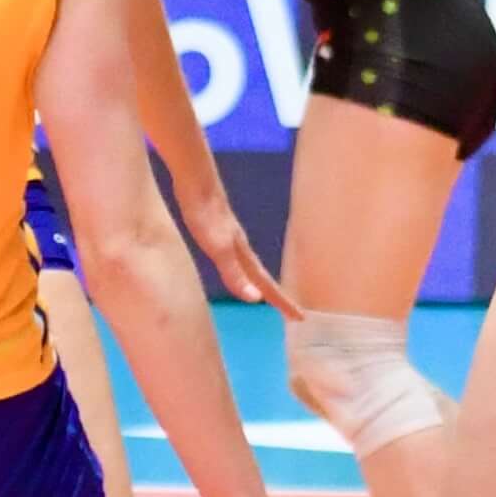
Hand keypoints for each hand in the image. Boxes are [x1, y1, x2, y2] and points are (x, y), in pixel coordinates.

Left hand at [175, 164, 298, 320]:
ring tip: (264, 294)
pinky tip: (232, 264)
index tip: (300, 318)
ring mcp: (230, 236)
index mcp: (242, 254)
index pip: (266, 284)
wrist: (195, 178)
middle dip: (276, 295)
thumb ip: (234, 273)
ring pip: (249, 265)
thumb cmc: (205, 213)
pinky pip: (234, 256)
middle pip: (262, 276)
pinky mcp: (217, 228)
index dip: (282, 302)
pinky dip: (240, 268)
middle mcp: (240, 246)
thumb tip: (255, 300)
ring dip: (259, 281)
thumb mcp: (217, 247)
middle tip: (290, 312)